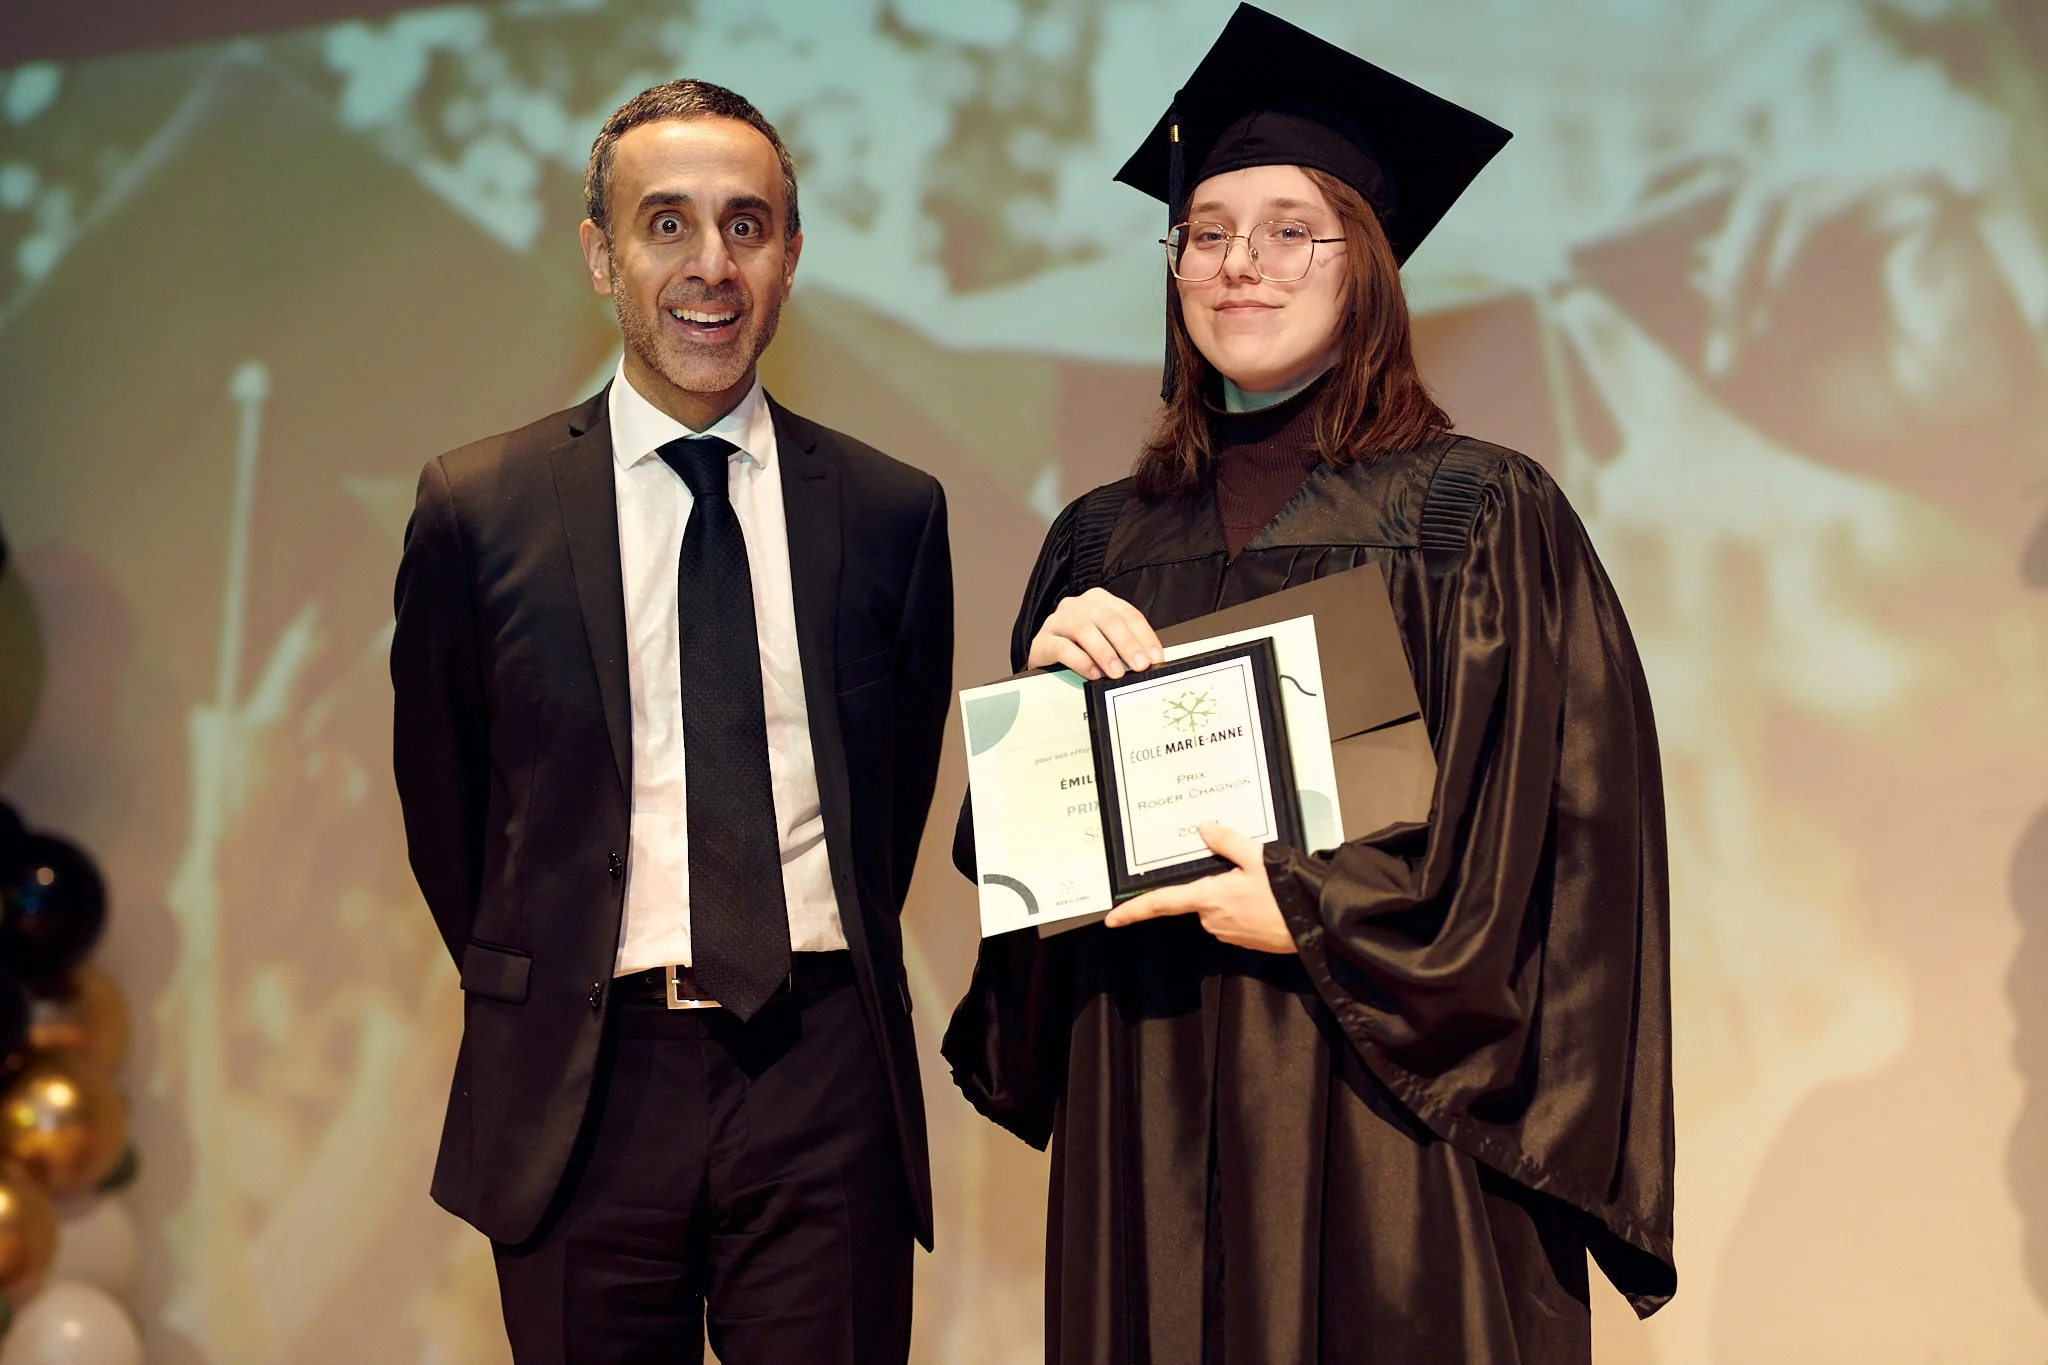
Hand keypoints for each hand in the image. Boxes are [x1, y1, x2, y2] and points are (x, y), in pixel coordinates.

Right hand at [1027, 588, 1163, 679]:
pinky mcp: (1042, 641)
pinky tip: (1093, 673)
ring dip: (1104, 652)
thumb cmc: (1079, 648)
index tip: (1155, 657)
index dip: (1144, 635)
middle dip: (1127, 644)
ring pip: (1084, 629)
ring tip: (1117, 672)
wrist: (1045, 658)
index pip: (1126, 613)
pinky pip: (1062, 648)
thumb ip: (1125, 646)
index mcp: (1098, 600)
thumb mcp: (1106, 641)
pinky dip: (1081, 662)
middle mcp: (1077, 605)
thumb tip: (1150, 661)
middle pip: (1107, 619)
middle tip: (1140, 665)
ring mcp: (1057, 621)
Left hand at [1102, 823, 1295, 954]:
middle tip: (1244, 873)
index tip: (1112, 919)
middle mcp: (1213, 919)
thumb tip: (1204, 828)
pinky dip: (1245, 907)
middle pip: (1197, 899)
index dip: (1134, 910)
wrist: (1318, 926)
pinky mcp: (1245, 942)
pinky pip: (1234, 919)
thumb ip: (1227, 841)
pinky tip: (1266, 899)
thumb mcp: (1259, 856)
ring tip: (1261, 886)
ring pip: (1217, 908)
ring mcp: (1229, 933)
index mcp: (1209, 897)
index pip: (1161, 903)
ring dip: (1232, 896)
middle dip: (1213, 885)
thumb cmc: (1288, 892)